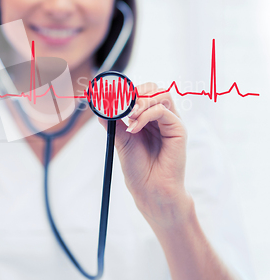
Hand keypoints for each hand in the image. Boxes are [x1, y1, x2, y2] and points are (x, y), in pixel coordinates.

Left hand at [99, 82, 191, 229]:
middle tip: (123, 104)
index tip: (112, 96)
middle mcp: (162, 118)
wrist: (150, 191)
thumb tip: (100, 106)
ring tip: (130, 117)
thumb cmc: (138, 169)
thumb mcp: (121, 140)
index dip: (130, 90)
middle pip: (155, 88)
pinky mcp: (178, 129)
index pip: (144, 92)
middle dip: (137, 92)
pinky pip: (162, 110)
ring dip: (142, 101)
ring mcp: (171, 122)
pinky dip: (145, 115)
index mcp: (149, 118)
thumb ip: (114, 122)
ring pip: (161, 94)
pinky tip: (135, 127)